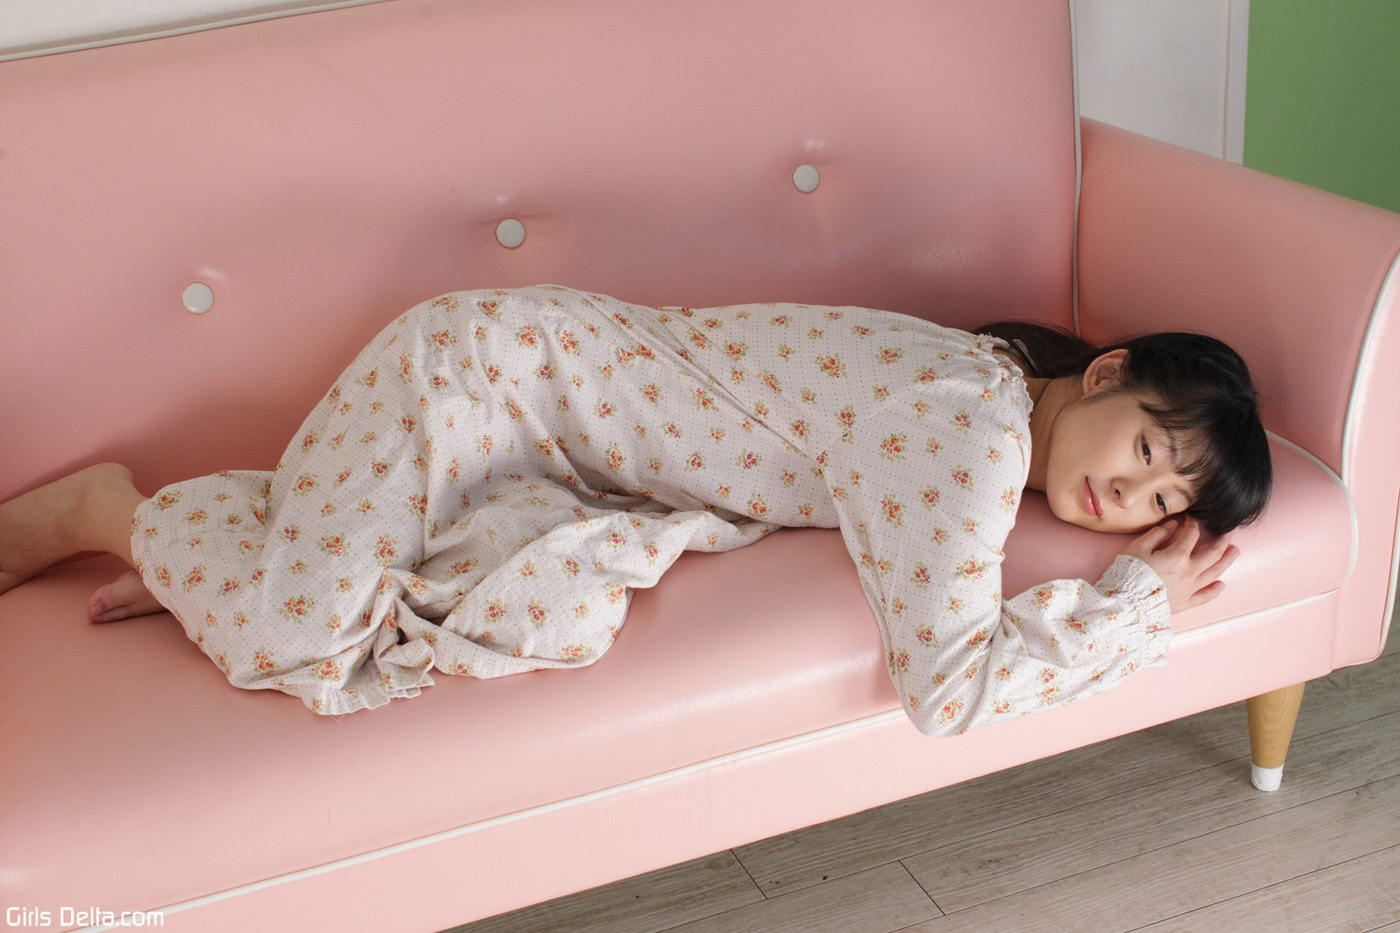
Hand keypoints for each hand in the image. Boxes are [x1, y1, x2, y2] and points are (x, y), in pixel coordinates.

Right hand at [1123, 513, 1238, 613]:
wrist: (1125, 603)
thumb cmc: (1128, 574)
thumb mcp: (1138, 547)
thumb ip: (1157, 534)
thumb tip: (1173, 526)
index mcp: (1177, 556)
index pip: (1192, 534)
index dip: (1193, 523)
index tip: (1191, 518)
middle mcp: (1188, 571)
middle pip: (1213, 553)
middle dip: (1222, 539)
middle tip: (1228, 532)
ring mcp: (1189, 588)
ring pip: (1215, 572)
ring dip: (1227, 560)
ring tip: (1235, 551)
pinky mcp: (1185, 603)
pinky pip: (1205, 597)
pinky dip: (1215, 590)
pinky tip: (1221, 584)